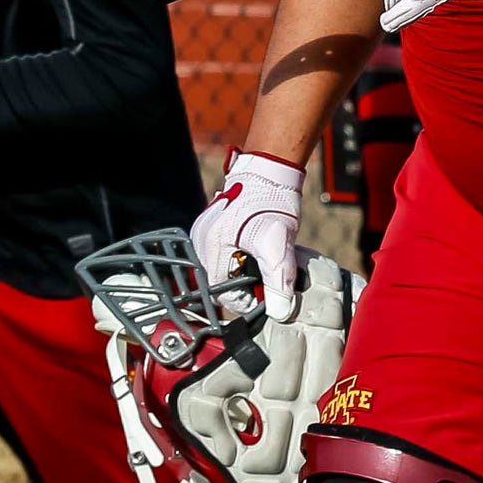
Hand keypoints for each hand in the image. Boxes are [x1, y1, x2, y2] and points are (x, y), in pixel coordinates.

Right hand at [190, 149, 305, 321]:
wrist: (272, 170)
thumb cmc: (271, 201)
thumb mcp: (278, 245)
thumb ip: (279, 281)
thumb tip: (281, 312)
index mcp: (210, 246)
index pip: (223, 293)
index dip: (248, 300)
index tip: (269, 297)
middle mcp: (201, 240)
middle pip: (222, 282)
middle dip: (247, 285)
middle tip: (270, 279)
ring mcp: (205, 232)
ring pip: (224, 269)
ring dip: (245, 272)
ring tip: (266, 262)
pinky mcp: (214, 226)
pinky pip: (224, 254)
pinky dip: (242, 259)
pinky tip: (258, 251)